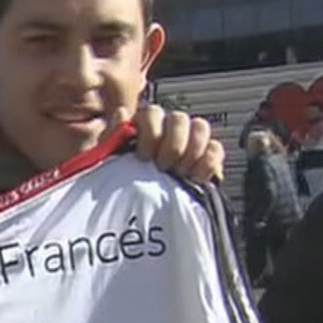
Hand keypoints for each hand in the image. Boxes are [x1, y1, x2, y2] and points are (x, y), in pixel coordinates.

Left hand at [108, 105, 224, 184]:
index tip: (144, 156)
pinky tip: (196, 177)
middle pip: (180, 118)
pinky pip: (216, 148)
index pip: (153, 113)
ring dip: (191, 151)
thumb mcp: (106, 162)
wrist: (137, 210)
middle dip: (172, 145)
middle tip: (163, 167)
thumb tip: (122, 113)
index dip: (151, 133)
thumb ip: (111, 137)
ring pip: (201, 127)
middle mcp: (168, 128)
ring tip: (178, 173)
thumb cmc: (119, 183)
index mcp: (144, 126)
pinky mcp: (206, 157)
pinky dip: (209, 161)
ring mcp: (189, 141)